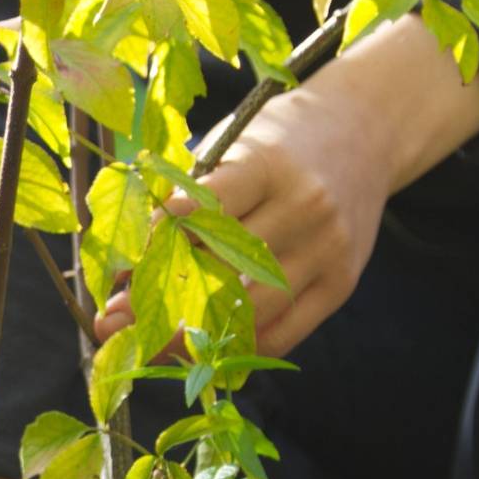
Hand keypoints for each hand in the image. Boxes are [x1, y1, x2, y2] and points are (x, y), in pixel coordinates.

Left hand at [96, 15, 478, 358]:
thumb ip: (192, 192)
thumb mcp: (237, 142)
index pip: (199, 213)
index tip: (113, 271)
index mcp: (268, 164)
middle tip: (111, 322)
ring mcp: (327, 250)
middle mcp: (303, 208)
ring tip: (146, 342)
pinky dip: (236, 345)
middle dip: (158, 302)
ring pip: (249, 311)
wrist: (367, 130)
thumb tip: (130, 257)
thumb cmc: (283, 137)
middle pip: (220, 271)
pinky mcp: (341, 283)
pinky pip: (282, 332)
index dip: (151, 247)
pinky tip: (200, 348)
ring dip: (190, 335)